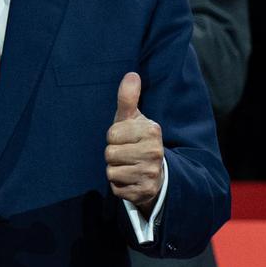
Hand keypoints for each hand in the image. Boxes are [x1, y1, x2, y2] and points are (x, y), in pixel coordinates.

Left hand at [105, 73, 163, 213]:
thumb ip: (128, 98)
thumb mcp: (133, 119)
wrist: (155, 173)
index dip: (114, 137)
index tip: (126, 139)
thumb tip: (131, 74)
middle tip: (127, 154)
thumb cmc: (137, 141)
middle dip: (113, 154)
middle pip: (110, 153)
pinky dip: (119, 185)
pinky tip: (130, 180)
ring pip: (111, 171)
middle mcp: (154, 152)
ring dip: (115, 170)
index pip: (112, 134)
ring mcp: (150, 173)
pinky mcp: (144, 192)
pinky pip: (116, 188)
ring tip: (128, 166)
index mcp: (152, 130)